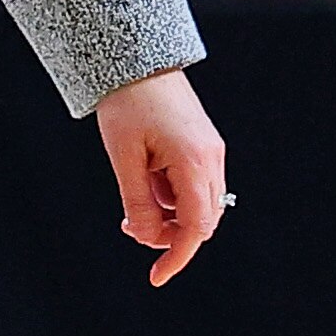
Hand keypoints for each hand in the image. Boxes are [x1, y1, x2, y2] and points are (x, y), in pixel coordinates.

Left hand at [94, 68, 227, 286]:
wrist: (138, 59)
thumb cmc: (128, 104)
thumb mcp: (124, 158)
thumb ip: (137, 202)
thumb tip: (144, 238)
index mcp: (194, 162)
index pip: (196, 228)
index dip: (177, 257)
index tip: (156, 277)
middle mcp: (211, 159)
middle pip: (201, 221)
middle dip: (168, 234)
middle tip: (129, 224)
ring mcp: (211, 151)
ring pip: (198, 205)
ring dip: (168, 214)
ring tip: (133, 198)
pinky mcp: (203, 145)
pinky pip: (194, 185)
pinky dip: (172, 196)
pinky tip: (146, 180)